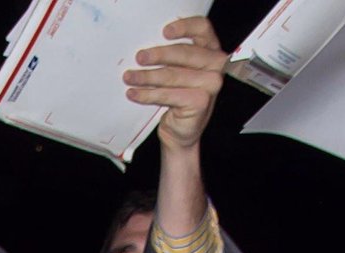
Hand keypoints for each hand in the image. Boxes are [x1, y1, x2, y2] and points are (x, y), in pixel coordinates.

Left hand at [125, 17, 226, 151]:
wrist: (180, 132)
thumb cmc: (177, 99)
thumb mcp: (177, 73)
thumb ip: (171, 59)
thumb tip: (145, 50)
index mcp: (211, 51)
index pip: (202, 29)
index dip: (184, 27)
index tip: (164, 32)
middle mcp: (216, 65)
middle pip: (184, 53)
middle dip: (158, 55)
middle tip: (139, 58)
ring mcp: (211, 84)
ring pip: (172, 75)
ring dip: (146, 76)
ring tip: (129, 77)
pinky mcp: (201, 101)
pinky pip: (168, 94)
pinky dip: (147, 94)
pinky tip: (134, 94)